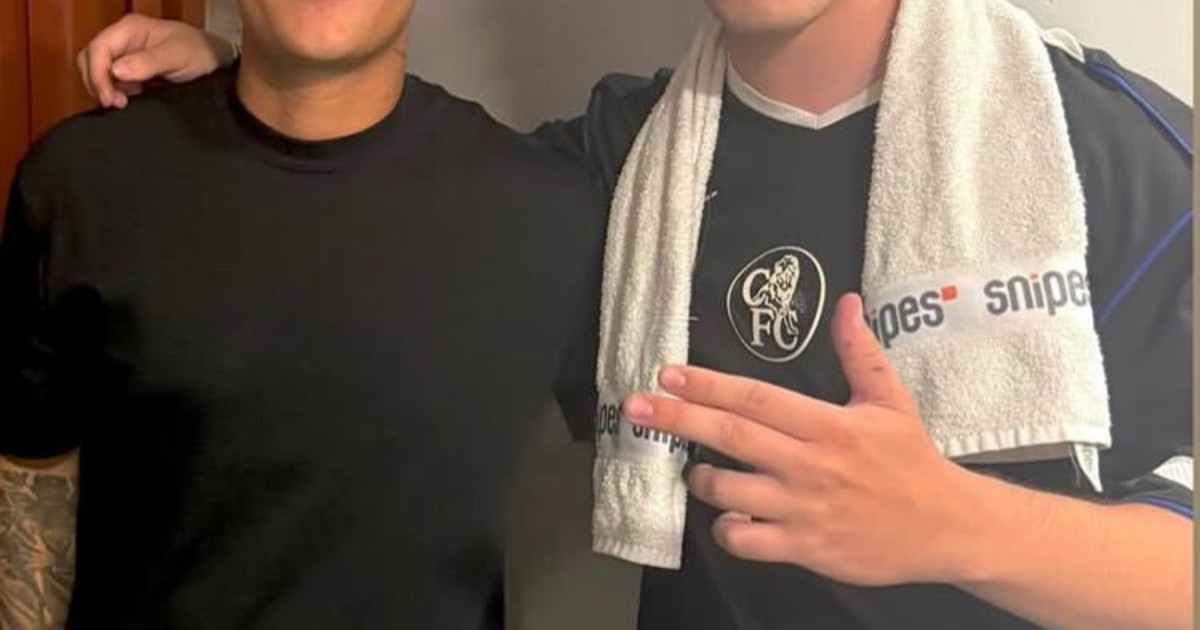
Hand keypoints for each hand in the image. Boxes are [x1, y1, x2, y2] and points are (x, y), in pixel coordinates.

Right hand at [77, 14, 234, 108]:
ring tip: (122, 103)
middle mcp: (123, 39)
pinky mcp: (131, 71)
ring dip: (104, 89)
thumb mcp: (177, 56)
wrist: (217, 62)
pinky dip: (114, 92)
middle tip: (115, 103)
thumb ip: (148, 62)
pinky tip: (128, 101)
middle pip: (91, 59)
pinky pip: (112, 81)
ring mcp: (126, 55)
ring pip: (99, 71)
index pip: (98, 48)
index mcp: (130, 28)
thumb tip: (116, 71)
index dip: (97, 74)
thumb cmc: (200, 52)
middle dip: (97, 82)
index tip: (108, 98)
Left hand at [623, 293, 990, 586]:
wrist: (946, 528)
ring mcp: (805, 509)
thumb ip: (860, 352)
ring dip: (701, 477)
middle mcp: (811, 465)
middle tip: (634, 406)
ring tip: (694, 468)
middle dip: (677, 417)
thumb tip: (847, 303)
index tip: (668, 372)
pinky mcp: (805, 548)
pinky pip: (748, 540)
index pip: (756, 398)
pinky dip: (728, 529)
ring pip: (730, 490)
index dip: (707, 384)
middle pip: (731, 436)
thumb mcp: (891, 400)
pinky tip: (728, 517)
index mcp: (829, 425)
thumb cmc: (912, 461)